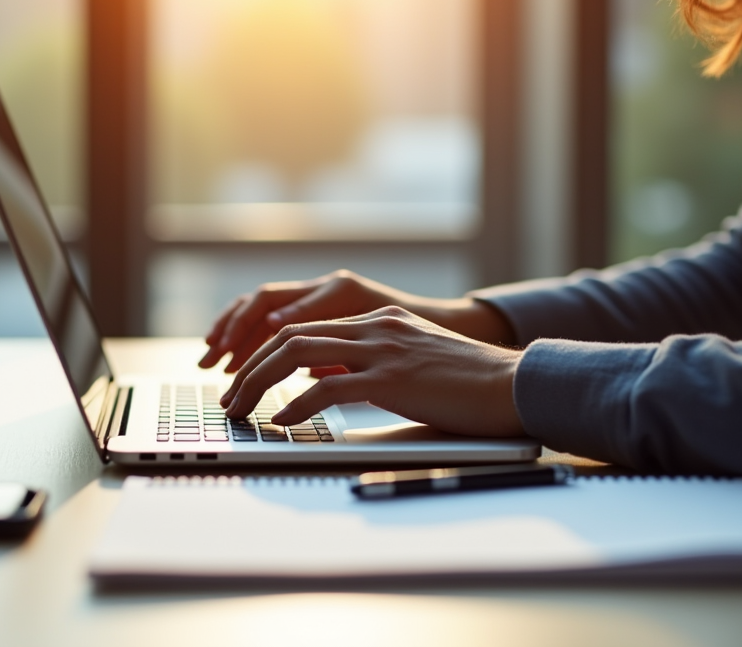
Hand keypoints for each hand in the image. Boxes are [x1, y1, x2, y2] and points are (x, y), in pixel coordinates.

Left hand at [220, 306, 526, 437]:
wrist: (513, 385)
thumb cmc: (467, 384)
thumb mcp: (410, 362)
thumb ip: (368, 362)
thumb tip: (322, 378)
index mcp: (377, 320)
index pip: (302, 325)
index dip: (263, 350)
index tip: (241, 377)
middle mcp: (374, 326)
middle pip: (288, 334)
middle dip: (248, 366)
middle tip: (227, 397)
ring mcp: (383, 349)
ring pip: (297, 354)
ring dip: (258, 382)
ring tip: (240, 410)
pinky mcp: (393, 378)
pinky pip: (329, 386)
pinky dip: (296, 404)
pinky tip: (281, 420)